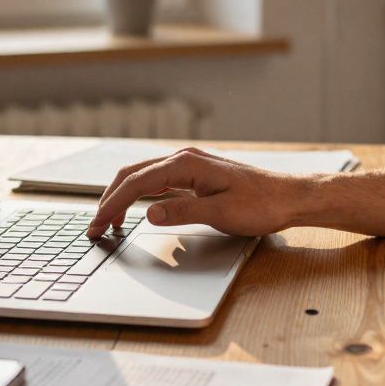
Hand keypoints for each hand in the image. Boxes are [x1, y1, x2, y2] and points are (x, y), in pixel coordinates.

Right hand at [85, 147, 314, 238]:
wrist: (289, 197)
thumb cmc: (261, 205)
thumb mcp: (221, 213)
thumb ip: (182, 212)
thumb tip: (148, 213)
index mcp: (186, 164)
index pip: (136, 183)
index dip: (112, 205)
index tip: (97, 225)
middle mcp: (184, 159)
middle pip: (133, 175)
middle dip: (110, 200)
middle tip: (95, 226)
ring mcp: (189, 166)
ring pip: (143, 177)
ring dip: (123, 197)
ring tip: (109, 222)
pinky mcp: (195, 175)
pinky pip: (158, 182)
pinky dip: (140, 196)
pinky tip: (136, 211)